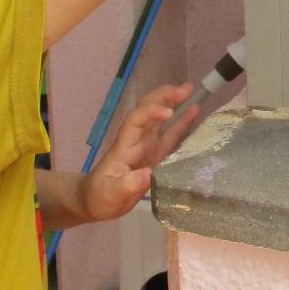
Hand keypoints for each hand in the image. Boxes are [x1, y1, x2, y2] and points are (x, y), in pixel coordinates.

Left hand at [78, 82, 203, 221]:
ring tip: (192, 91)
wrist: (94, 201)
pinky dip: (182, 123)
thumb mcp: (111, 193)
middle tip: (186, 89)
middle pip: (148, 111)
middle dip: (165, 97)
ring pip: (161, 119)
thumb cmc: (100, 195)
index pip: (136, 121)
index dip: (151, 113)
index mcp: (125, 147)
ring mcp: (147, 147)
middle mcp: (137, 141)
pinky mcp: (156, 156)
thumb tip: (149, 175)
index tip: (169, 112)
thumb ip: (128, 184)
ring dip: (174, 103)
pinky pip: (171, 135)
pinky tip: (194, 112)